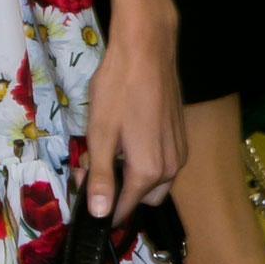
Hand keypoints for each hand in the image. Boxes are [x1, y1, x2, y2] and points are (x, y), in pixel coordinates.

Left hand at [81, 0, 185, 221]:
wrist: (147, 50)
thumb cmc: (118, 89)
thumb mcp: (100, 134)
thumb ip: (101, 177)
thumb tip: (100, 213)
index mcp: (149, 172)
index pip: (124, 208)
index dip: (100, 203)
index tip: (83, 182)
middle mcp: (171, 169)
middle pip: (142, 200)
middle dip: (119, 192)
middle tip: (93, 166)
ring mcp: (179, 152)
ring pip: (155, 183)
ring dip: (132, 177)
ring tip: (109, 149)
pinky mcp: (181, 137)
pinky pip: (163, 164)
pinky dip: (145, 162)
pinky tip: (127, 137)